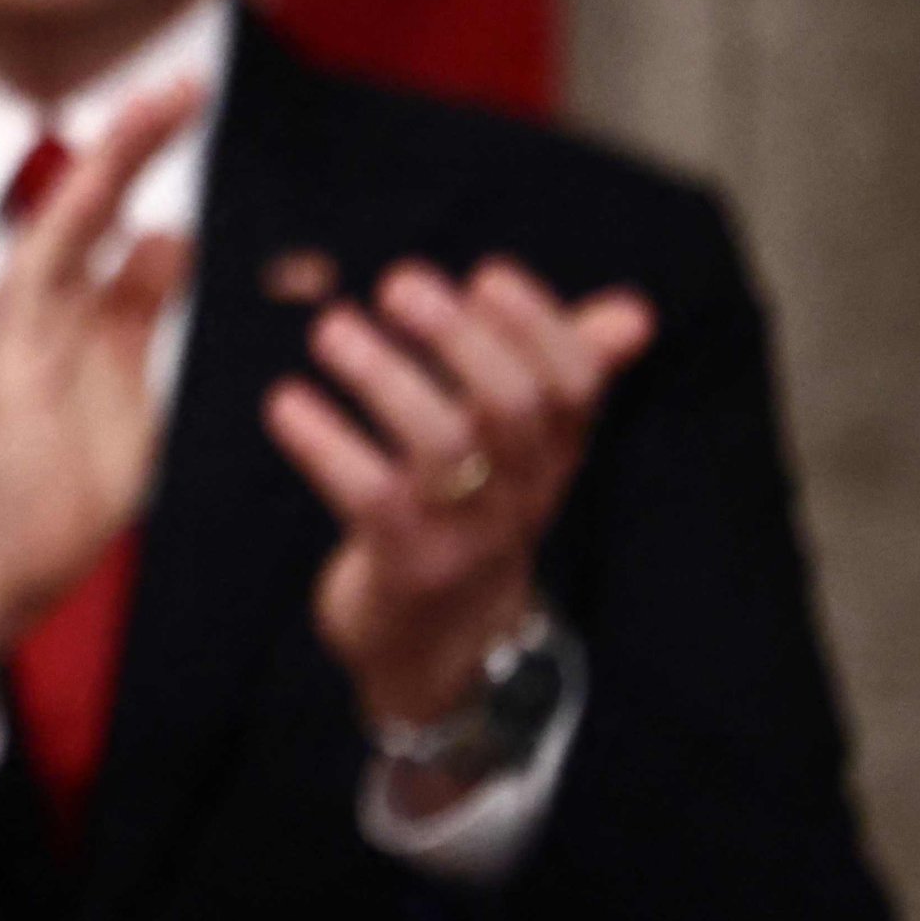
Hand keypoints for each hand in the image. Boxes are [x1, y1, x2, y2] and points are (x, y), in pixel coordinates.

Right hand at [0, 83, 203, 710]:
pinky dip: (67, 232)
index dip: (150, 158)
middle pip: (89, 204)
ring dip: (105, 169)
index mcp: (73, 310)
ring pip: (62, 225)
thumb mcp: (129, 387)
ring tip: (148, 112)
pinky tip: (101, 192)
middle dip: (134, 142)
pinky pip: (36, 282)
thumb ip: (139, 312)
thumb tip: (170, 234)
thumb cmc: (62, 486)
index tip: (190, 100)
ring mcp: (14, 328)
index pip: (119, 216)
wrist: (4, 562)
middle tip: (183, 82)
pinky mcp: (5, 360)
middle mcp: (37, 304)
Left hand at [264, 257, 647, 741]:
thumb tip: (634, 310)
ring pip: (440, 445)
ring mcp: (466, 531)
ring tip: (331, 329)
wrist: (442, 646)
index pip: (574, 385)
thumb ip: (563, 370)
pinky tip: (285, 402)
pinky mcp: (406, 565)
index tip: (489, 274)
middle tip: (399, 281)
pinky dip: (323, 442)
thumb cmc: (473, 511)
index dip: (540, 328)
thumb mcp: (522, 447)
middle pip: (512, 406)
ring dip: (383, 376)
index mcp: (551, 451)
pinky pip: (367, 496)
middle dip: (460, 337)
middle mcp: (520, 489)